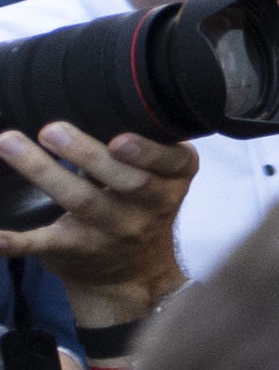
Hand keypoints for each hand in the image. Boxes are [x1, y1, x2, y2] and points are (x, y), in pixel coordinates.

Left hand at [0, 123, 192, 326]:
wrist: (133, 272)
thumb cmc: (139, 206)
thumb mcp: (158, 177)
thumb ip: (138, 146)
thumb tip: (90, 96)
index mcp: (171, 181)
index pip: (170, 163)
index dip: (147, 152)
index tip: (119, 139)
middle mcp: (147, 209)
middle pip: (122, 180)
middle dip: (86, 154)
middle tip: (51, 130)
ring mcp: (111, 232)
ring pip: (81, 201)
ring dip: (43, 172)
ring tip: (10, 143)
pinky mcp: (74, 250)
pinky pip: (43, 244)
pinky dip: (14, 241)